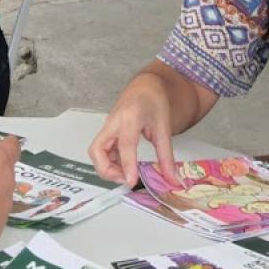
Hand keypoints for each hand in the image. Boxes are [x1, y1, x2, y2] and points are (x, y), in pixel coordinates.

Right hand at [88, 72, 178, 187]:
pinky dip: (110, 163)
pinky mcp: (107, 132)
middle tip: (126, 179)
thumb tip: (172, 180)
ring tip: (127, 176)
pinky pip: (102, 151)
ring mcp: (107, 128)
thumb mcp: (164, 128)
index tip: (131, 181)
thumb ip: (166, 156)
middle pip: (97, 149)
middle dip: (106, 170)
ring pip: (96, 152)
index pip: (125, 144)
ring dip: (107, 168)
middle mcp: (113, 122)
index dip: (127, 164)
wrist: (145, 87)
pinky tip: (125, 168)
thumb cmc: (154, 103)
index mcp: (130, 117)